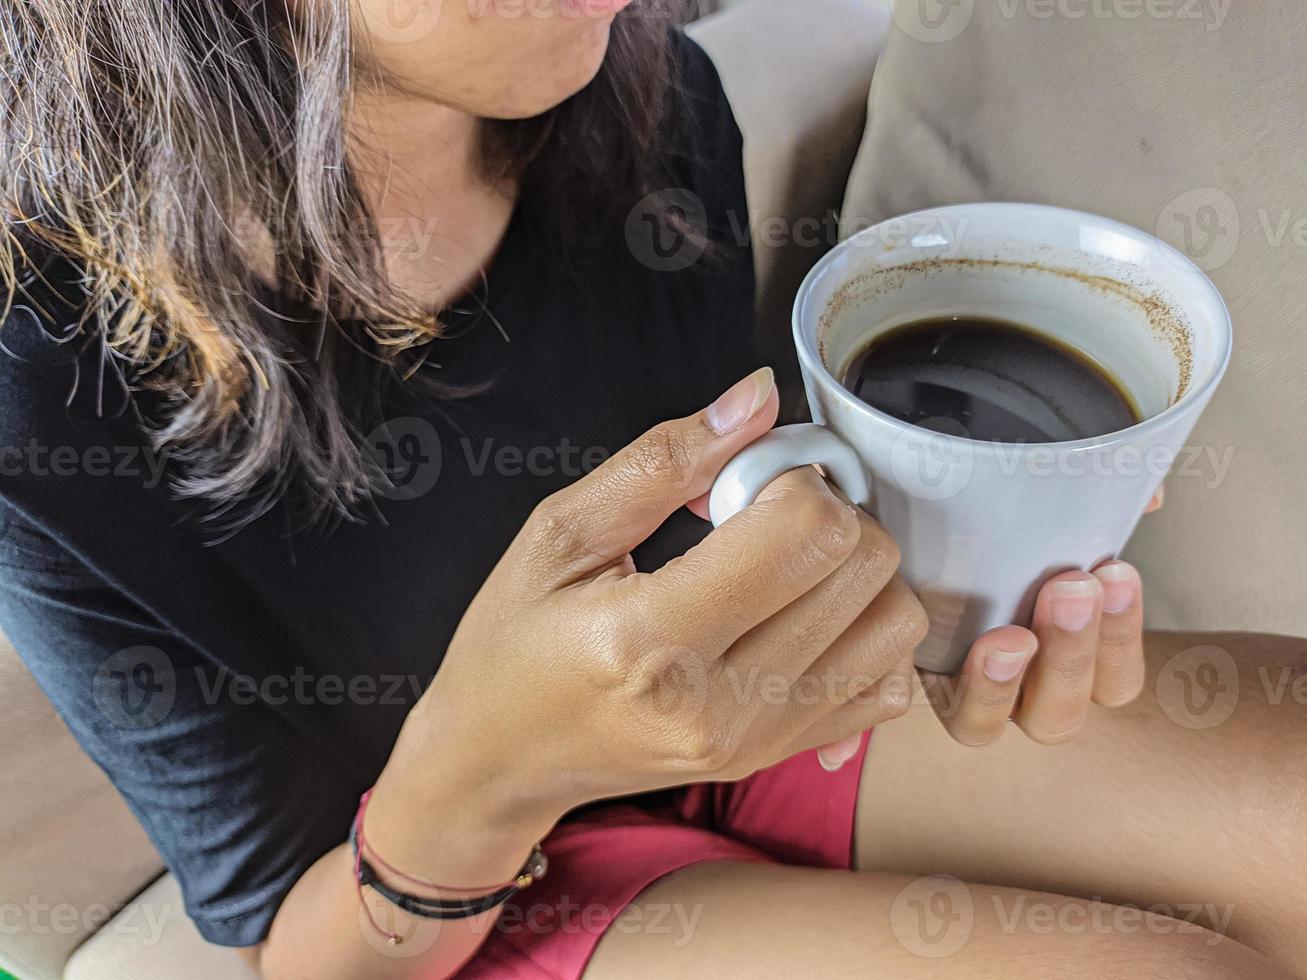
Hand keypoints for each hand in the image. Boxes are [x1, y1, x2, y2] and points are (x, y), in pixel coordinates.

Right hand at [371, 368, 926, 856]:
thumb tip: (759, 399)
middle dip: (829, 512)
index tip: (750, 477)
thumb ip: (663, 460)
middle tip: (765, 513)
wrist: (501, 758)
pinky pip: (887, 683)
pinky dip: (862, 634)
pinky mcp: (779, 757)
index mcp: (650, 640)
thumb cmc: (514, 645)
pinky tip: (802, 615)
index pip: (803, 532)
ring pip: (894, 622)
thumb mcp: (560, 533)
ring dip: (855, 570)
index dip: (792, 474)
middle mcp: (717, 704)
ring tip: (786, 564)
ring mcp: (757, 741)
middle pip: (862, 568)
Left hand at [918, 494, 1157, 745]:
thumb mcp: (1047, 503)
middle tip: (1072, 589)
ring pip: (990, 724)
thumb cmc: (994, 518)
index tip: (1115, 572)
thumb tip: (1150, 494)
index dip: (1119, 636)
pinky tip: (973, 642)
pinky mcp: (912, 678)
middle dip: (1074, 652)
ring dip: (1006, 683)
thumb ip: (1100, 502)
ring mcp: (962, 692)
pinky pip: (936, 707)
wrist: (918, 506)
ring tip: (1013, 635)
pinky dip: (964, 685)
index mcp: (1066, 658)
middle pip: (1058, 715)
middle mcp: (1017, 689)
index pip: (1114, 679)